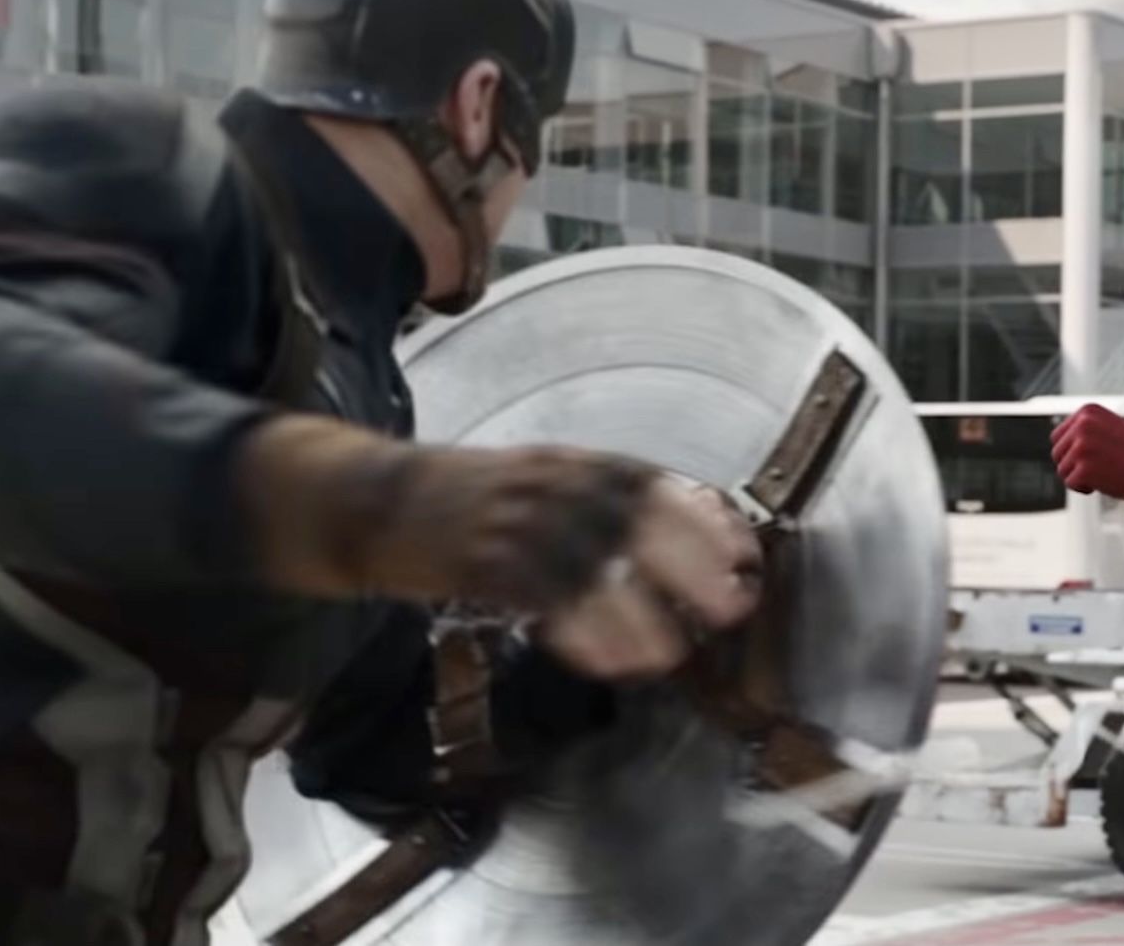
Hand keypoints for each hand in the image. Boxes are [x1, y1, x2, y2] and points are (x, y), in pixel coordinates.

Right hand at [243, 418, 757, 681]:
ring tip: (671, 652)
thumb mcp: (543, 479)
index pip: (651, 481)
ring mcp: (514, 521)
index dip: (702, 517)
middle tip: (730, 605)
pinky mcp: (480, 561)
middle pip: (632, 520)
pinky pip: (541, 598)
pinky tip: (610, 660)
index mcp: (572, 463)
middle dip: (689, 563)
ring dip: (639, 612)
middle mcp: (551, 485)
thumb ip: (602, 501)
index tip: (743, 552)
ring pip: (591, 566)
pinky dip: (581, 630)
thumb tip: (683, 531)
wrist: (380, 499)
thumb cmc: (474, 498)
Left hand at [1050, 403, 1123, 506]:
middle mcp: (1082, 424)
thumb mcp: (1109, 428)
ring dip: (1079, 477)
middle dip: (1074, 466)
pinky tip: (1104, 483)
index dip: (1072, 452)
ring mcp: (1082, 446)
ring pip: (1062, 469)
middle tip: (1100, 468)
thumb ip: (1085, 428)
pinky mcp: (1084, 468)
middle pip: (1057, 453)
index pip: (1058, 436)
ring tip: (1104, 474)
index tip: (1095, 457)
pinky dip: (1084, 489)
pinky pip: (1070, 484)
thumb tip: (1055, 438)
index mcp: (1088, 411)